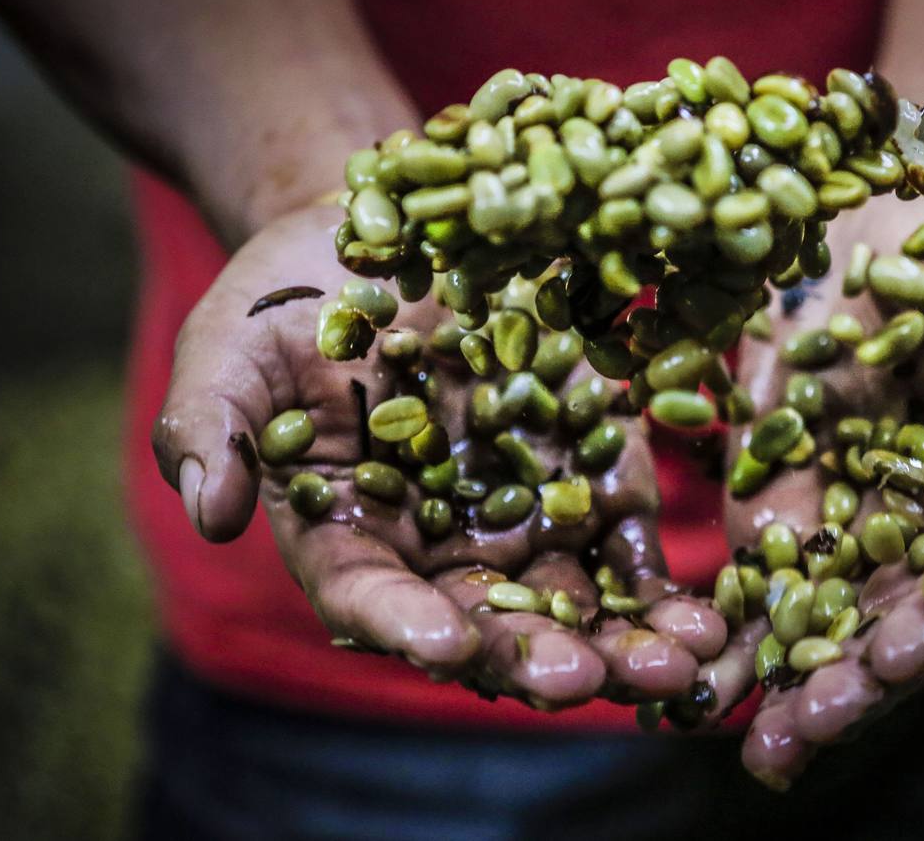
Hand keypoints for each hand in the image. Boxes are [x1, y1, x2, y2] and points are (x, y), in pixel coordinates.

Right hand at [150, 205, 724, 709]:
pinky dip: (666, 588)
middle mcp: (438, 549)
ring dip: (627, 646)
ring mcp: (521, 520)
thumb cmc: (291, 299)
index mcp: (349, 535)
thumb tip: (210, 513)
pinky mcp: (590, 480)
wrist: (390, 243)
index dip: (403, 623)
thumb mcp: (232, 345)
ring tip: (681, 664)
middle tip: (586, 678)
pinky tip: (713, 617)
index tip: (444, 643)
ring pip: (572, 607)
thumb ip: (210, 424)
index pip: (371, 598)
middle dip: (536, 656)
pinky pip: (629, 548)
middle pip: (487, 624)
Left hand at [697, 181, 923, 786]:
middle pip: (890, 618)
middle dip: (849, 682)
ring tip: (747, 745)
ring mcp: (844, 503)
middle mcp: (921, 513)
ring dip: (784, 678)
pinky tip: (687, 670)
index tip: (895, 659)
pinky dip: (726, 621)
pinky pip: (752, 562)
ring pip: (818, 611)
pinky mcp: (778, 480)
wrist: (896, 201)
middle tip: (796, 737)